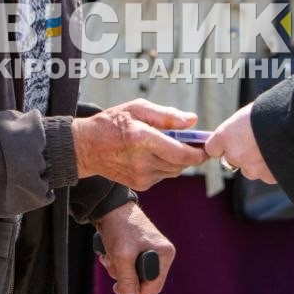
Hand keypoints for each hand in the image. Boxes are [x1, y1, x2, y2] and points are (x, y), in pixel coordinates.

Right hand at [72, 99, 206, 189]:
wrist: (86, 148)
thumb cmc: (112, 123)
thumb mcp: (137, 108)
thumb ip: (166, 115)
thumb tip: (192, 120)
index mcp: (142, 138)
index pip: (181, 152)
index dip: (199, 152)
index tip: (207, 146)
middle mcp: (142, 161)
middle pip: (181, 163)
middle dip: (190, 154)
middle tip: (191, 142)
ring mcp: (141, 176)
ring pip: (174, 171)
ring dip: (178, 160)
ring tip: (168, 145)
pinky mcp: (139, 185)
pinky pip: (163, 175)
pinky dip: (165, 166)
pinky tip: (153, 155)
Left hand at [93, 201, 175, 293]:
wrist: (110, 207)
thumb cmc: (120, 225)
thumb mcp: (122, 255)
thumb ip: (127, 279)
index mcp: (164, 253)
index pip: (154, 286)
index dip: (137, 292)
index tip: (120, 292)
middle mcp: (161, 252)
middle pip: (143, 281)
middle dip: (124, 278)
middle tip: (113, 267)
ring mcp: (150, 250)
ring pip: (133, 274)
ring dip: (118, 270)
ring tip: (110, 258)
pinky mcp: (139, 248)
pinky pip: (129, 265)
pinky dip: (117, 263)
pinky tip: (111, 254)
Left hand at [205, 103, 275, 183]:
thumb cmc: (272, 111)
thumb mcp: (248, 114)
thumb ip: (238, 128)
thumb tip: (238, 132)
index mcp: (226, 136)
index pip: (212, 149)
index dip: (221, 146)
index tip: (228, 143)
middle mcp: (235, 155)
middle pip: (230, 161)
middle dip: (240, 155)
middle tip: (254, 144)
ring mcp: (251, 168)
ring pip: (249, 170)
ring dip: (256, 163)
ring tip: (272, 148)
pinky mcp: (268, 177)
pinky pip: (266, 174)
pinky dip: (271, 168)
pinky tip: (281, 155)